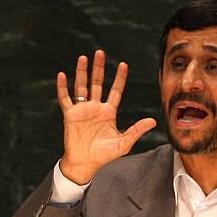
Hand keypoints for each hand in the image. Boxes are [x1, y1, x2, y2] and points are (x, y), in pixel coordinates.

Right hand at [56, 50, 156, 183]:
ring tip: (83, 58)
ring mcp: (82, 110)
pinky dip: (63, 87)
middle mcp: (95, 108)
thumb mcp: (123, 143)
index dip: (119, 78)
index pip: (115, 91)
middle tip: (100, 52)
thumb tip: (153, 121)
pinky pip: (65, 98)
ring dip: (82, 72)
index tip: (123, 64)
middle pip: (97, 83)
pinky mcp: (70, 115)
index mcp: (109, 112)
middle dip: (99, 68)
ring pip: (81, 86)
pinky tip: (63, 75)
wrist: (86, 163)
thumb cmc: (104, 155)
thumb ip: (136, 130)